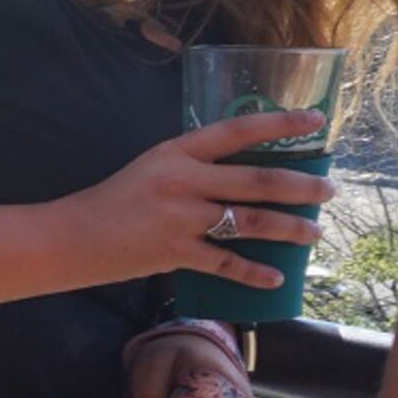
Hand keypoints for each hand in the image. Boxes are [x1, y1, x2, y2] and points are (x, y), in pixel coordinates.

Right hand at [59, 110, 332, 293]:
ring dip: (290, 228)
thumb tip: (242, 177)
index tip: (316, 120)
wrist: (69, 238)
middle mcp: (182, 180)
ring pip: (251, 221)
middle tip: (328, 192)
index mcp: (176, 152)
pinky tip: (276, 277)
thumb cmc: (112, 201)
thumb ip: (193, 168)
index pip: (238, 131)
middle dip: (301, 187)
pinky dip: (254, 272)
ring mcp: (180, 217)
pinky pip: (226, 262)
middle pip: (258, 180)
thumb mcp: (152, 169)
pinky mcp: (174, 252)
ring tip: (314, 233)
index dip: (280, 124)